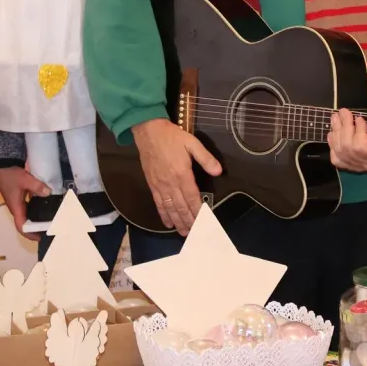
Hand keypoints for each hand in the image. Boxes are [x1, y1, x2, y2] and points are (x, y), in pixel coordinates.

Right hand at [0, 166, 50, 236]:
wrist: (2, 165)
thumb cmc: (11, 175)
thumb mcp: (25, 179)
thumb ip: (37, 186)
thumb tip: (48, 193)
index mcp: (15, 207)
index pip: (21, 226)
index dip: (30, 234)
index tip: (40, 238)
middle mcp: (16, 207)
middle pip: (25, 223)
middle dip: (36, 228)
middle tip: (50, 229)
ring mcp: (17, 203)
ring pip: (27, 215)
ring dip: (36, 219)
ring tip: (49, 220)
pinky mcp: (19, 197)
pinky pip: (28, 207)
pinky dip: (36, 210)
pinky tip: (45, 206)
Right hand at [132, 118, 221, 234]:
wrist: (148, 131)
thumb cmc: (172, 137)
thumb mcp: (192, 143)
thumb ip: (206, 158)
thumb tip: (219, 171)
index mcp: (182, 174)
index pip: (192, 197)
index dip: (198, 211)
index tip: (205, 222)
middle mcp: (170, 183)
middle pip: (181, 207)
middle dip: (189, 221)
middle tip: (196, 234)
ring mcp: (160, 185)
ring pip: (170, 208)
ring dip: (177, 222)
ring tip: (184, 233)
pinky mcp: (152, 184)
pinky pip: (159, 203)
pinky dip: (163, 215)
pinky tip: (168, 223)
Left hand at [328, 101, 366, 171]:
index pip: (362, 146)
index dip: (358, 131)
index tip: (359, 118)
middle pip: (350, 147)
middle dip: (345, 127)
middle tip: (343, 111)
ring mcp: (356, 166)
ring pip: (341, 150)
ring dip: (336, 131)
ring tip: (335, 117)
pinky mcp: (348, 165)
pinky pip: (336, 156)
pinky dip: (332, 143)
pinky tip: (333, 132)